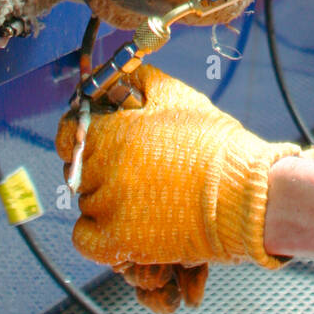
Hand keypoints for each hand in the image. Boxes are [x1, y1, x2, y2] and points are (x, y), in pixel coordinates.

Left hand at [56, 65, 313, 312]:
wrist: (243, 192)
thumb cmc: (213, 143)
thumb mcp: (178, 96)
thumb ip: (141, 79)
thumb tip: (121, 72)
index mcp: (114, 134)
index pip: (70, 132)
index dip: (78, 131)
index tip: (91, 133)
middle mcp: (105, 170)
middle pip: (81, 168)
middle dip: (100, 163)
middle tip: (130, 164)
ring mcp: (109, 208)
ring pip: (87, 201)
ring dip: (105, 196)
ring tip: (141, 191)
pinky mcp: (120, 241)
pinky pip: (85, 238)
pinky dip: (95, 231)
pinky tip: (120, 220)